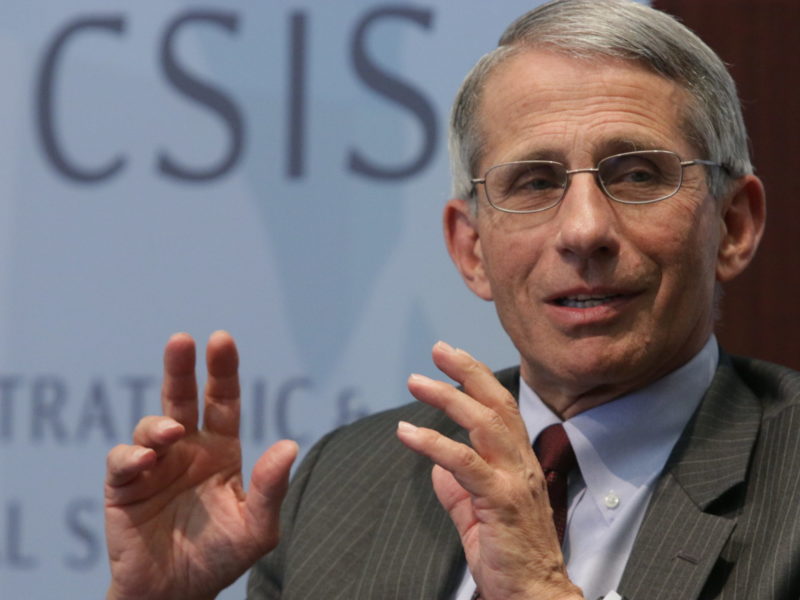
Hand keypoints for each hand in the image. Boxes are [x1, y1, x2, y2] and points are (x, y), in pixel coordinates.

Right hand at [104, 331, 297, 599]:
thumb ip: (270, 488)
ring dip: (158, 423)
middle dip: (181, 367)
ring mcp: (155, 465)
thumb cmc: (221, 558)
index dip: (223, 371)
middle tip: (182, 340)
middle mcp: (187, 450)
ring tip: (170, 434)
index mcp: (221, 452)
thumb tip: (291, 445)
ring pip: (151, 424)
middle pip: (182, 397)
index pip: (223, 402)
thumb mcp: (257, 528)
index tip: (221, 340)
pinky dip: (131, 456)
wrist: (175, 594)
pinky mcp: (124, 486)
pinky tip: (145, 462)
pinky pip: (123, 460)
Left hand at [396, 341, 582, 599]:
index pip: (501, 408)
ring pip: (483, 425)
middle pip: (496, 405)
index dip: (477, 379)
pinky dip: (434, 443)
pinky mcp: (500, 501)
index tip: (452, 357)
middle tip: (438, 350)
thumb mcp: (478, 514)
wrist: (533, 594)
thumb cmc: (509, 556)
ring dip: (447, 398)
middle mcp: (521, 464)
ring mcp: (513, 481)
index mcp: (518, 463)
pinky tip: (408, 433)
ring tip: (417, 381)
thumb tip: (436, 467)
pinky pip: (464, 463)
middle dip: (466, 372)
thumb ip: (458, 488)